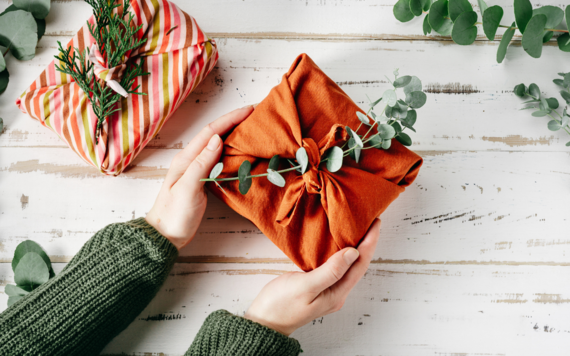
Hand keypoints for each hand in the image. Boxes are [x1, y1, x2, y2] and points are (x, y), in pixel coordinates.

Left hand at [145, 105, 253, 249]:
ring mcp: (197, 169)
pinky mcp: (203, 180)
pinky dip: (232, 151)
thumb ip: (201, 163)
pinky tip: (242, 151)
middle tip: (256, 115)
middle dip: (234, 121)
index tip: (249, 110)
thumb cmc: (174, 214)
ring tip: (252, 128)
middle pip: (215, 134)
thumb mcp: (188, 189)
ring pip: (218, 145)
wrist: (165, 235)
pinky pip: (219, 159)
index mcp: (186, 159)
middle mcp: (191, 160)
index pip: (211, 132)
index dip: (230, 119)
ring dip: (234, 134)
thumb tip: (217, 139)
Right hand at [244, 219, 380, 335]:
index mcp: (337, 293)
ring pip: (347, 264)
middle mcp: (336, 292)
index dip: (369, 243)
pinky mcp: (318, 285)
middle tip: (369, 220)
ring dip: (354, 246)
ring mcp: (328, 290)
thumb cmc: (281, 305)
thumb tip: (353, 253)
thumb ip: (330, 271)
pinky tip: (337, 242)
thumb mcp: (305, 287)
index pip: (360, 264)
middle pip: (358, 265)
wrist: (264, 321)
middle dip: (366, 243)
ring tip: (357, 227)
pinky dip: (339, 251)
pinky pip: (335, 265)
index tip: (375, 223)